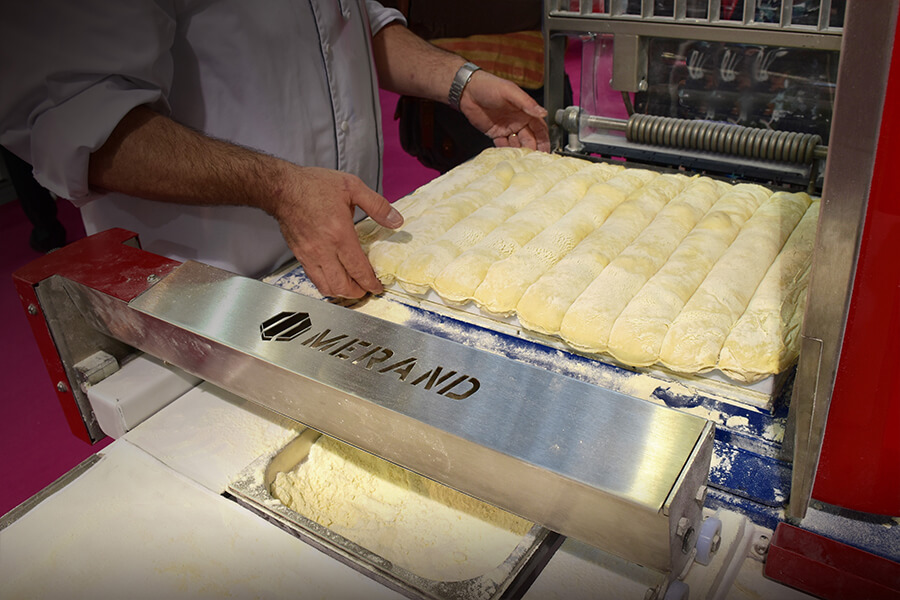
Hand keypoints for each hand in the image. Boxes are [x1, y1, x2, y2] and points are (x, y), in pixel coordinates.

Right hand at [268, 164, 402, 298]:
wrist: (282, 188)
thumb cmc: (313, 185)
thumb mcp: (352, 187)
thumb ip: (377, 205)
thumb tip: (397, 220)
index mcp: (339, 234)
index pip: (358, 269)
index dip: (370, 283)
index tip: (377, 286)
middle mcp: (323, 249)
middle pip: (342, 285)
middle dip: (358, 292)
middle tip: (366, 289)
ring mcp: (309, 254)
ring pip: (326, 287)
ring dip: (342, 292)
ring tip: (352, 287)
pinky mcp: (299, 255)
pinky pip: (314, 278)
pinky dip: (326, 284)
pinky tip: (334, 278)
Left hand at [458, 70, 550, 151]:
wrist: (467, 91)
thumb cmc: (489, 85)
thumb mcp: (510, 92)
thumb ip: (527, 103)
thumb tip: (543, 112)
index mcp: (525, 110)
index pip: (539, 128)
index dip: (543, 139)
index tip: (546, 151)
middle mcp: (518, 120)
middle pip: (530, 138)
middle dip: (533, 149)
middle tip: (534, 160)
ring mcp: (507, 127)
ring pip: (517, 144)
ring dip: (520, 152)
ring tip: (522, 161)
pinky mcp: (495, 133)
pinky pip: (503, 145)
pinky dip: (507, 151)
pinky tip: (509, 157)